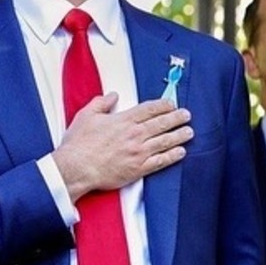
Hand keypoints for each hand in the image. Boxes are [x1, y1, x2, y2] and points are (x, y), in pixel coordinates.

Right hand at [52, 94, 191, 200]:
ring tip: (189, 132)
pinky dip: (173, 155)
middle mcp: (134, 134)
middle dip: (177, 117)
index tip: (171, 104)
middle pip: (162, 123)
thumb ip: (101, 103)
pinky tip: (180, 152)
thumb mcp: (86, 116)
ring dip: (180, 135)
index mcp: (123, 120)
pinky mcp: (138, 168)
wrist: (76, 168)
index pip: (149, 109)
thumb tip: (112, 96)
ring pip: (166, 141)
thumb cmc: (78, 145)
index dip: (163, 105)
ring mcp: (138, 152)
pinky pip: (161, 161)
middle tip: (186, 115)